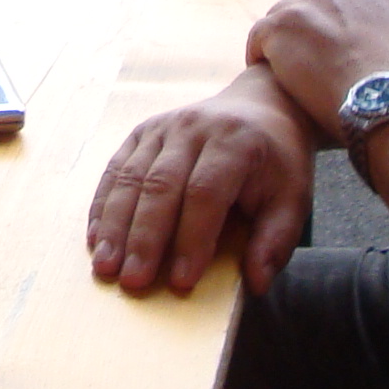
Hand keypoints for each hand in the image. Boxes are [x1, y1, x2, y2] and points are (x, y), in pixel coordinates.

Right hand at [87, 70, 320, 296]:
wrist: (260, 104)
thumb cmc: (277, 161)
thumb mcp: (294, 197)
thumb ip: (275, 240)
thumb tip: (255, 283)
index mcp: (235, 142)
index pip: (206, 193)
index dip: (192, 238)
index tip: (181, 281)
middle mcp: (193, 128)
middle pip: (160, 185)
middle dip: (144, 238)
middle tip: (132, 281)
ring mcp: (163, 126)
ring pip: (131, 178)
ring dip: (114, 225)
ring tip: (105, 266)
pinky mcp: (141, 132)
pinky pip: (116, 169)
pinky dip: (102, 204)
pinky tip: (95, 237)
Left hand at [243, 0, 388, 133]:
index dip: (334, 11)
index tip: (334, 41)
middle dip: (306, 27)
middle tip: (307, 65)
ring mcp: (307, 4)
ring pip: (282, 18)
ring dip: (283, 44)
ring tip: (290, 77)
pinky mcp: (281, 27)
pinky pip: (259, 37)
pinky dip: (262, 56)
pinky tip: (274, 81)